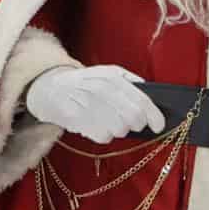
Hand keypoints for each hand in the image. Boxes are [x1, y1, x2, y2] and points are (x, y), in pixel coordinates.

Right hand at [24, 63, 163, 141]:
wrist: (48, 87)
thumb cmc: (85, 83)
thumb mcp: (108, 73)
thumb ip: (131, 82)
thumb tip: (152, 95)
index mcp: (113, 78)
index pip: (142, 100)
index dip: (154, 116)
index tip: (159, 126)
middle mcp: (101, 89)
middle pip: (133, 118)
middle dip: (136, 125)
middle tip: (130, 124)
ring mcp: (87, 104)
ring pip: (119, 129)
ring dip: (118, 130)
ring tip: (109, 123)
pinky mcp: (76, 118)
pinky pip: (102, 136)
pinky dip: (103, 135)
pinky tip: (95, 126)